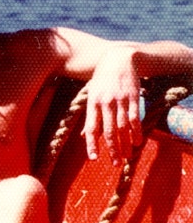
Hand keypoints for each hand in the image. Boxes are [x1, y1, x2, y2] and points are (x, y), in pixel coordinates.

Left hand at [82, 48, 143, 164]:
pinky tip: (138, 142)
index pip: (92, 128)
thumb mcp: (91, 95)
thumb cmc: (102, 80)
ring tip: (127, 156)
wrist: (118, 59)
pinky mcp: (132, 98)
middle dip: (112, 149)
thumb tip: (85, 136)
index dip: (92, 144)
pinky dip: (136, 131)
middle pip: (108, 131)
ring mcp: (120, 101)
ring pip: (122, 127)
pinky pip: (135, 118)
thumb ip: (90, 117)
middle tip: (116, 163)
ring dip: (125, 144)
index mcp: (92, 104)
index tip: (94, 159)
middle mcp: (105, 104)